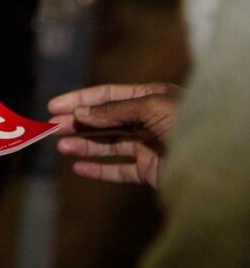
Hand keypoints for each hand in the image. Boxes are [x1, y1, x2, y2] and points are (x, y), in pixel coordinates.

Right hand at [48, 83, 183, 188]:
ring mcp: (148, 146)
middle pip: (104, 120)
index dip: (80, 100)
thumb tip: (81, 112)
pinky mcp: (150, 171)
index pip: (107, 96)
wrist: (219, 162)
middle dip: (76, 122)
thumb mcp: (152, 107)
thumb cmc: (191, 123)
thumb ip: (114, 111)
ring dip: (83, 144)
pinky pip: (119, 170)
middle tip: (49, 127)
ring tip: (60, 146)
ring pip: (108, 145)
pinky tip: (79, 168)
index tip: (53, 106)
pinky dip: (98, 170)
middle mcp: (148, 120)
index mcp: (150, 98)